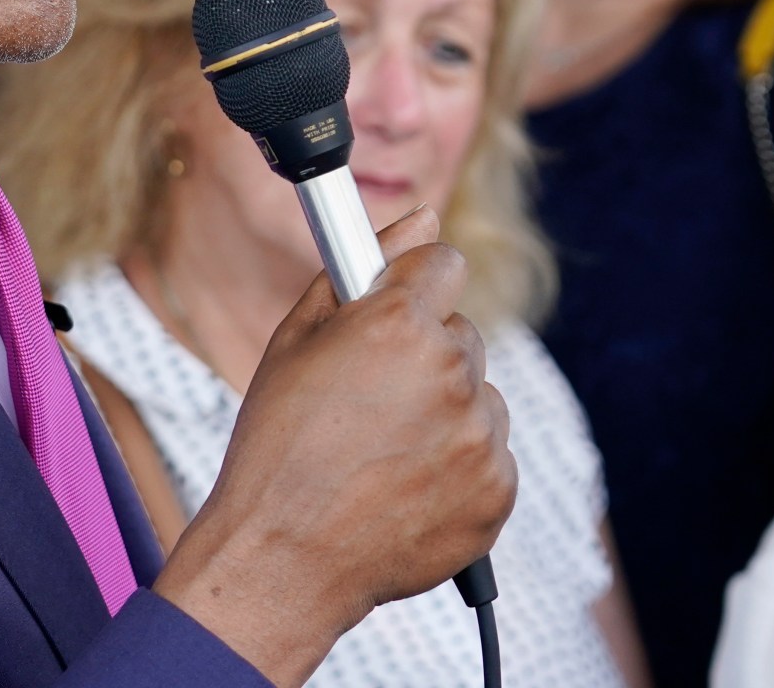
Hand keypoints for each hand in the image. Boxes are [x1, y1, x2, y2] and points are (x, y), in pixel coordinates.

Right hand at [155, 208, 514, 681]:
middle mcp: (451, 374)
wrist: (284, 557)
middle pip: (458, 335)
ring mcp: (480, 438)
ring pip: (477, 396)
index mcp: (398, 325)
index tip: (393, 304)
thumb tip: (423, 215)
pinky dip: (455, 466)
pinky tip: (401, 485)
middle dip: (420, 354)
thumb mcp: (294, 341)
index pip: (443, 263)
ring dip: (443, 411)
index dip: (412, 284)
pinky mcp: (497, 493)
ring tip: (381, 450)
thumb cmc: (276, 445)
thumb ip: (361, 268)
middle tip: (365, 398)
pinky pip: (488, 456)